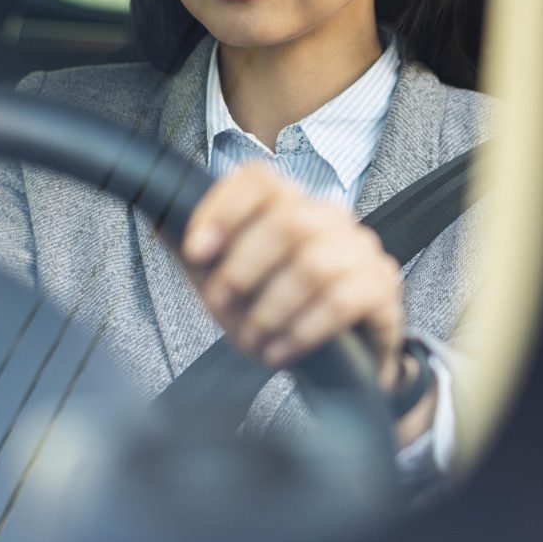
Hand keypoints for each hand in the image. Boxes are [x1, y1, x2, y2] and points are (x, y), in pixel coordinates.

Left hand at [179, 162, 409, 389]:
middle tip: (222, 304)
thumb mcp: (229, 284)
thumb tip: (160, 216)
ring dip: (272, 307)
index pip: (260, 179)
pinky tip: (282, 349)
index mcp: (291, 206)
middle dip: (243, 268)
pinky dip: (303, 329)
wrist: (336, 362)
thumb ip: (199, 253)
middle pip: (287, 221)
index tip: (198, 250)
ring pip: (313, 263)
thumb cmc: (279, 313)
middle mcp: (330, 218)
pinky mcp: (382, 288)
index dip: (224, 209)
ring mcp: (361, 250)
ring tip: (254, 337)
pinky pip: (342, 300)